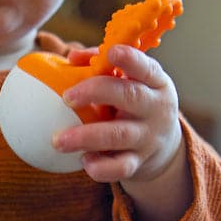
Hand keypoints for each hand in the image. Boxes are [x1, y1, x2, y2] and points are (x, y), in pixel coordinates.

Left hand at [54, 45, 191, 220]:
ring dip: (86, 137)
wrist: (163, 146)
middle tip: (66, 97)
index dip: (130, 59)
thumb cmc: (135, 103)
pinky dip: (101, 167)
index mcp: (154, 82)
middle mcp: (155, 109)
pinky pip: (120, 167)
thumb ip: (102, 65)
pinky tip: (83, 161)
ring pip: (119, 135)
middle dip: (97, 93)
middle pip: (130, 96)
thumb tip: (72, 56)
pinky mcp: (139, 162)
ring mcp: (148, 137)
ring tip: (57, 140)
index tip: (112, 53)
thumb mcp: (129, 81)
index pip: (146, 67)